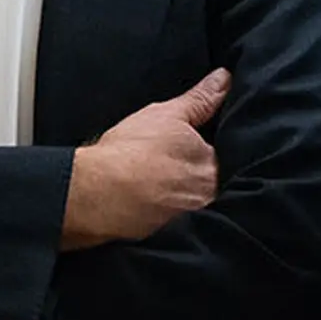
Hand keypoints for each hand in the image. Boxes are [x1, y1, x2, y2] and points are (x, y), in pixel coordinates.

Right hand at [61, 67, 230, 249]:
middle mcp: (208, 197)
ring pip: (199, 207)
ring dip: (188, 201)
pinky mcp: (171, 241)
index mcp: (212, 166)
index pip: (224, 158)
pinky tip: (156, 213)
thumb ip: (200, 99)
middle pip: (214, 185)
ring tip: (165, 193)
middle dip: (202, 180)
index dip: (209, 153)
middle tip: (175, 172)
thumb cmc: (129, 153)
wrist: (96, 194)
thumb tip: (225, 79)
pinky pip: (180, 229)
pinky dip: (173, 222)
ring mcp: (191, 221)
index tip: (192, 153)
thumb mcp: (166, 115)